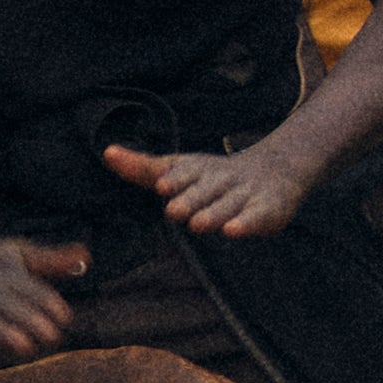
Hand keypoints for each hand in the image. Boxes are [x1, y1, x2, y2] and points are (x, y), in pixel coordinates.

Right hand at [0, 235, 85, 369]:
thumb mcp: (12, 254)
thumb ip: (50, 260)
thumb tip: (87, 257)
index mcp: (7, 274)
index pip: (31, 289)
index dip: (49, 303)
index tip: (64, 319)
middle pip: (11, 305)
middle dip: (31, 320)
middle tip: (51, 338)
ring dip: (4, 333)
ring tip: (25, 347)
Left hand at [102, 138, 312, 241]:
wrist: (274, 172)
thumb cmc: (213, 178)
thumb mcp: (179, 168)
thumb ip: (143, 167)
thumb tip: (107, 152)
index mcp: (198, 169)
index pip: (185, 173)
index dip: (175, 179)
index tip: (163, 185)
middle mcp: (221, 180)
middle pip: (204, 191)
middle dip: (191, 199)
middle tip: (175, 210)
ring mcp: (245, 194)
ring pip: (227, 206)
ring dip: (213, 213)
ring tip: (198, 223)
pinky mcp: (268, 209)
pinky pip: (256, 217)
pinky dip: (246, 223)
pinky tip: (234, 230)